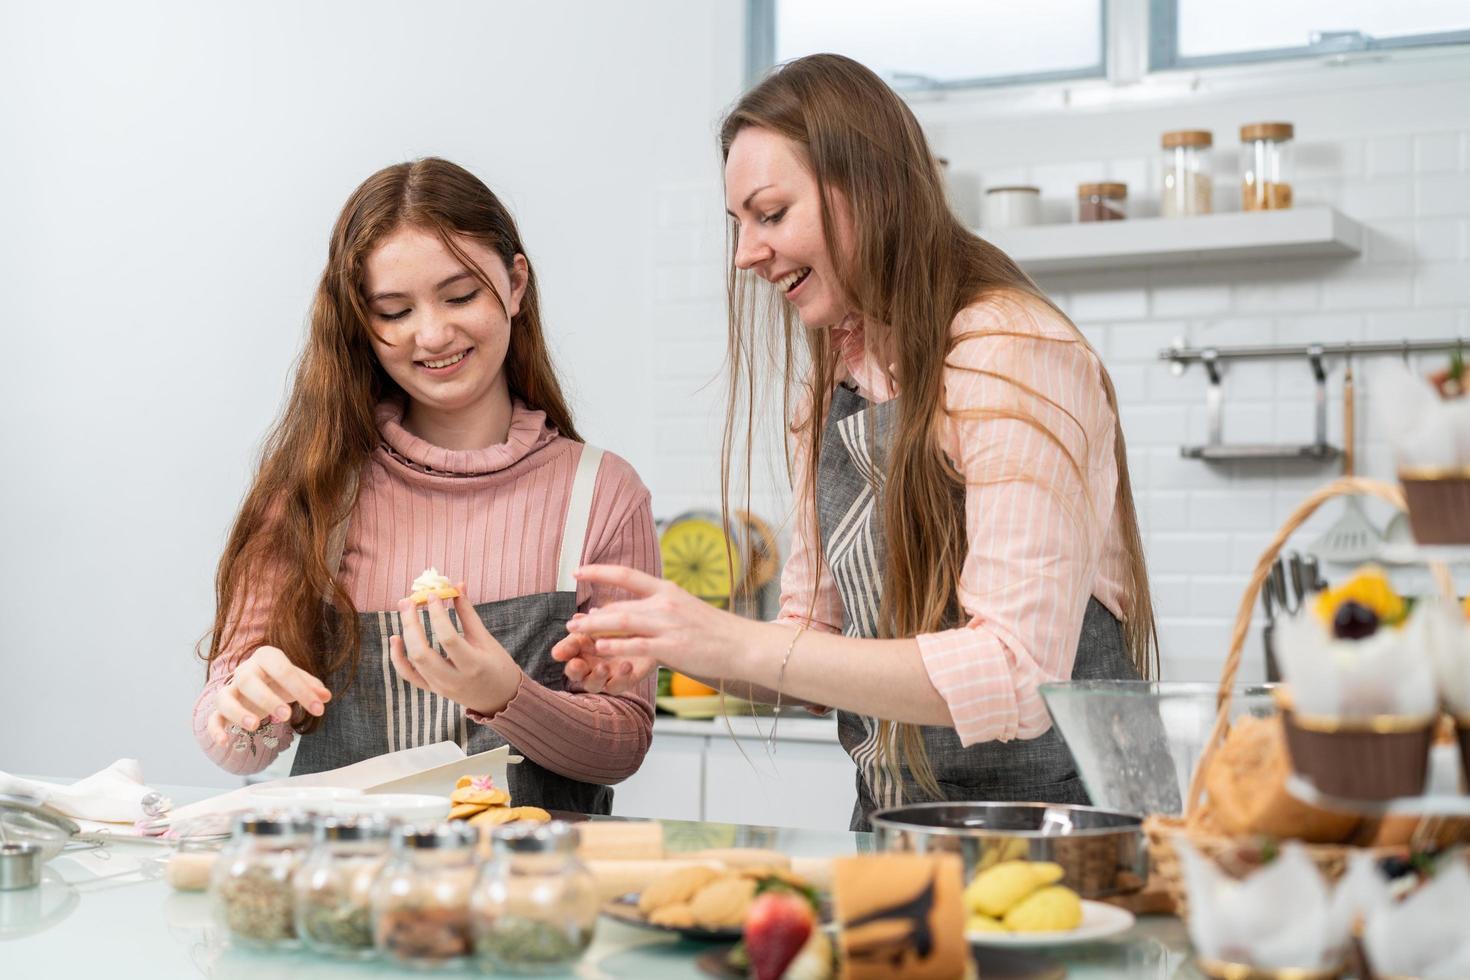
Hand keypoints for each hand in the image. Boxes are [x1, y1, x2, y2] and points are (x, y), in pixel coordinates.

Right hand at [208, 646, 329, 748]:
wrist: (256, 682)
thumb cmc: (279, 680)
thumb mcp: (297, 680)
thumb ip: (311, 686)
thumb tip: (325, 696)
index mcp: (266, 657)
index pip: (283, 671)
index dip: (302, 690)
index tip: (319, 710)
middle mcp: (244, 671)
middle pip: (248, 680)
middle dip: (268, 698)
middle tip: (287, 716)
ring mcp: (230, 689)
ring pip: (224, 698)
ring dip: (238, 712)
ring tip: (255, 726)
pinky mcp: (220, 709)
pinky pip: (213, 717)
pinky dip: (215, 730)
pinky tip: (225, 741)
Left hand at [390, 586, 522, 715]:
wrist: (500, 699)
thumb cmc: (498, 666)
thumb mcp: (487, 639)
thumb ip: (468, 614)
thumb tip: (457, 586)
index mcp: (473, 665)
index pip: (448, 638)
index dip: (438, 615)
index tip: (433, 595)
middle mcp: (453, 679)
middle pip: (422, 652)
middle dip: (412, 624)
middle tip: (409, 601)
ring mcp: (440, 687)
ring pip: (414, 662)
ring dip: (406, 634)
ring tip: (405, 610)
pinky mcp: (433, 689)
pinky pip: (409, 675)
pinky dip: (398, 658)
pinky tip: (395, 638)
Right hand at [550, 613, 652, 694]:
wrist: (650, 631)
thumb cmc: (623, 623)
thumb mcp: (608, 619)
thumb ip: (592, 621)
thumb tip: (576, 618)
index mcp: (580, 646)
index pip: (565, 651)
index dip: (562, 651)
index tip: (559, 652)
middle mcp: (588, 664)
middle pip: (574, 673)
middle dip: (574, 669)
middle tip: (577, 664)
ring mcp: (605, 675)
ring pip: (593, 684)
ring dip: (596, 677)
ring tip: (603, 667)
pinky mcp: (624, 681)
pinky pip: (617, 686)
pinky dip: (620, 678)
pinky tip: (627, 665)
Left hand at [564, 565, 768, 682]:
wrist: (743, 645)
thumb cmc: (714, 631)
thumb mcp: (685, 611)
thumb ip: (656, 610)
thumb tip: (626, 612)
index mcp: (668, 590)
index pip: (627, 574)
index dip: (599, 571)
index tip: (578, 570)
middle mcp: (665, 603)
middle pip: (619, 605)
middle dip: (592, 615)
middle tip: (570, 623)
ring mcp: (668, 625)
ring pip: (623, 622)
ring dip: (595, 628)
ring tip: (576, 634)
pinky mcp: (672, 647)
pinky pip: (637, 646)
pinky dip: (616, 647)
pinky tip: (600, 650)